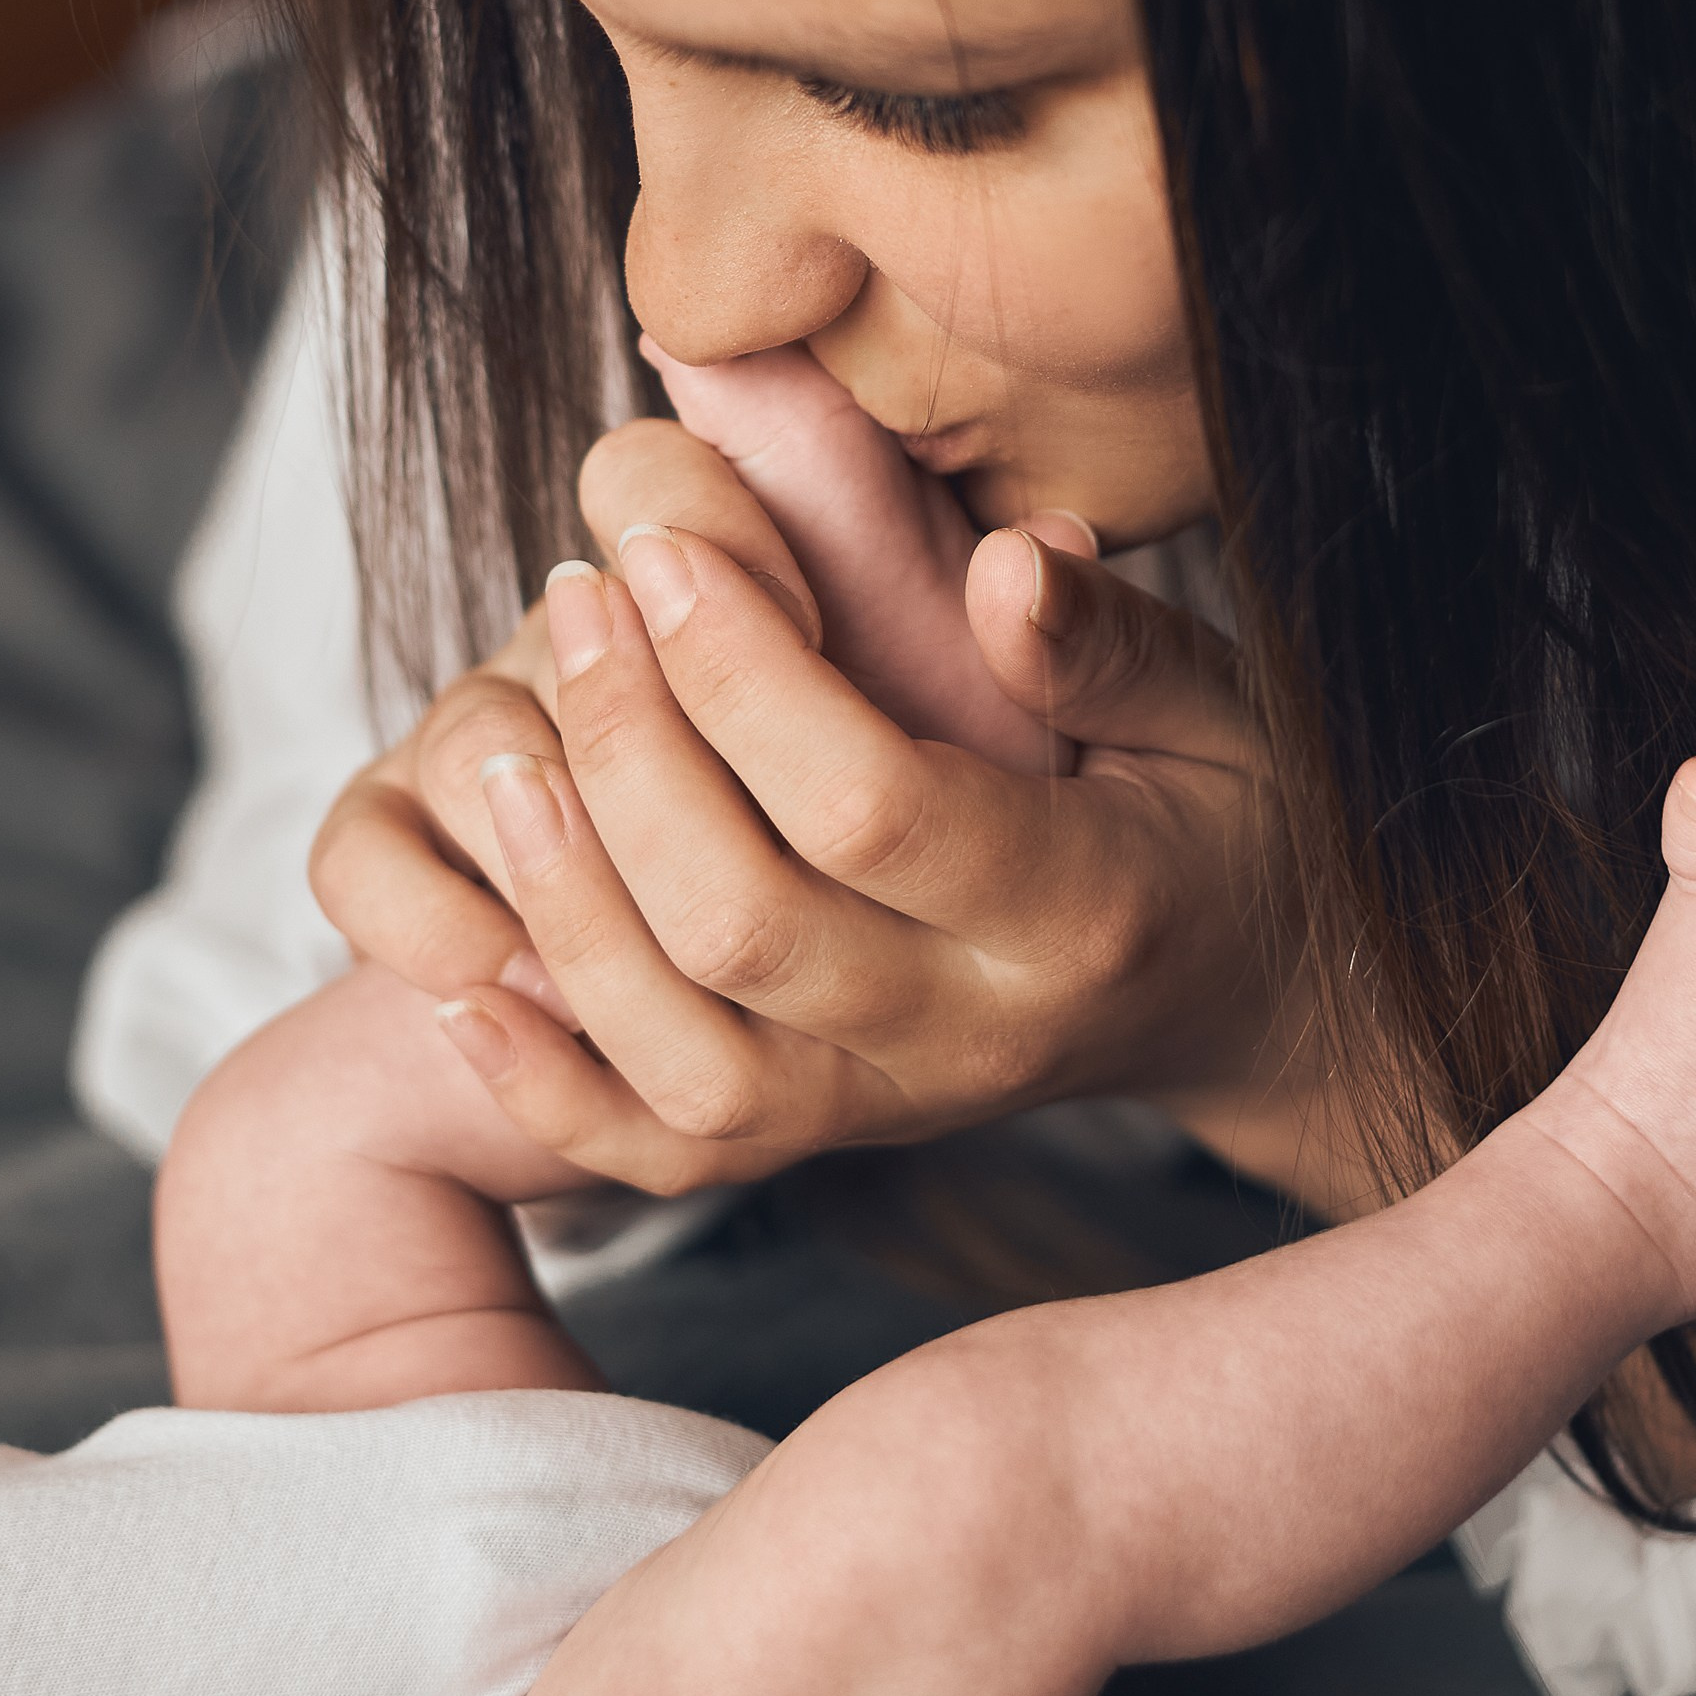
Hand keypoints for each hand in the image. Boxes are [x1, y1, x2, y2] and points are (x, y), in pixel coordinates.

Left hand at [311, 412, 1298, 1194]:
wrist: (1236, 999)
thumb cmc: (1219, 815)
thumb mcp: (1217, 708)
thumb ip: (1106, 642)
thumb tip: (1004, 565)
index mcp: (1081, 909)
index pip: (872, 806)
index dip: (741, 671)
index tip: (660, 545)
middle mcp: (974, 1035)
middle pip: (745, 924)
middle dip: (628, 749)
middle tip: (572, 594)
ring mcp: (888, 1112)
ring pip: (682, 1055)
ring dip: (562, 901)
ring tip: (497, 744)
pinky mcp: (820, 1148)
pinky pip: (659, 1150)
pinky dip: (543, 1081)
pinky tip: (460, 972)